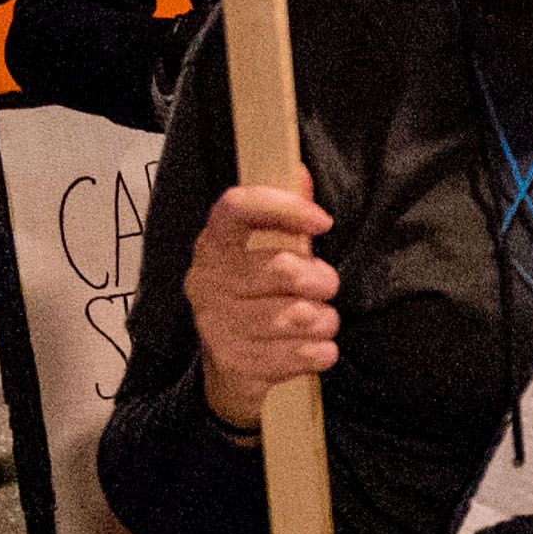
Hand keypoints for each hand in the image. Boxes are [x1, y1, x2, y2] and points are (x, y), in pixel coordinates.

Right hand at [188, 180, 339, 425]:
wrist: (232, 361)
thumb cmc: (258, 294)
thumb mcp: (267, 251)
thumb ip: (285, 216)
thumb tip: (301, 172)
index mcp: (213, 244)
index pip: (239, 208)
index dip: (285, 208)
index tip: (324, 220)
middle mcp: (206, 281)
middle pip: (283, 269)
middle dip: (322, 280)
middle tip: (326, 286)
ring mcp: (216, 324)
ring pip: (296, 316)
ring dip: (325, 320)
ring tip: (322, 320)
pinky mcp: (233, 361)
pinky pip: (298, 355)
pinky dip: (321, 352)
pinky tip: (317, 347)